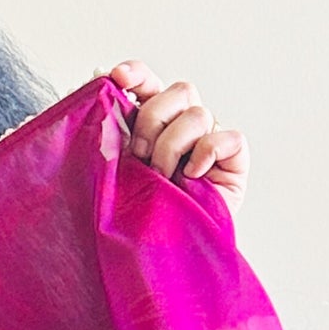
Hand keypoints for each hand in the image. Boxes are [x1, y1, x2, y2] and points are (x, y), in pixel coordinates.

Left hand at [106, 61, 248, 209]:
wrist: (159, 255)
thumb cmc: (135, 214)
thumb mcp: (108, 170)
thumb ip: (101, 129)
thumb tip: (95, 78)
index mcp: (153, 124)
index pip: (150, 83)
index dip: (137, 74)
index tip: (118, 78)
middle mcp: (183, 128)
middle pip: (179, 91)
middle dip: (152, 119)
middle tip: (138, 155)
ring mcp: (209, 143)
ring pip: (198, 114)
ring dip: (173, 145)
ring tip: (161, 177)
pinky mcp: (233, 163)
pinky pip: (229, 138)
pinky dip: (207, 152)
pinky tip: (192, 175)